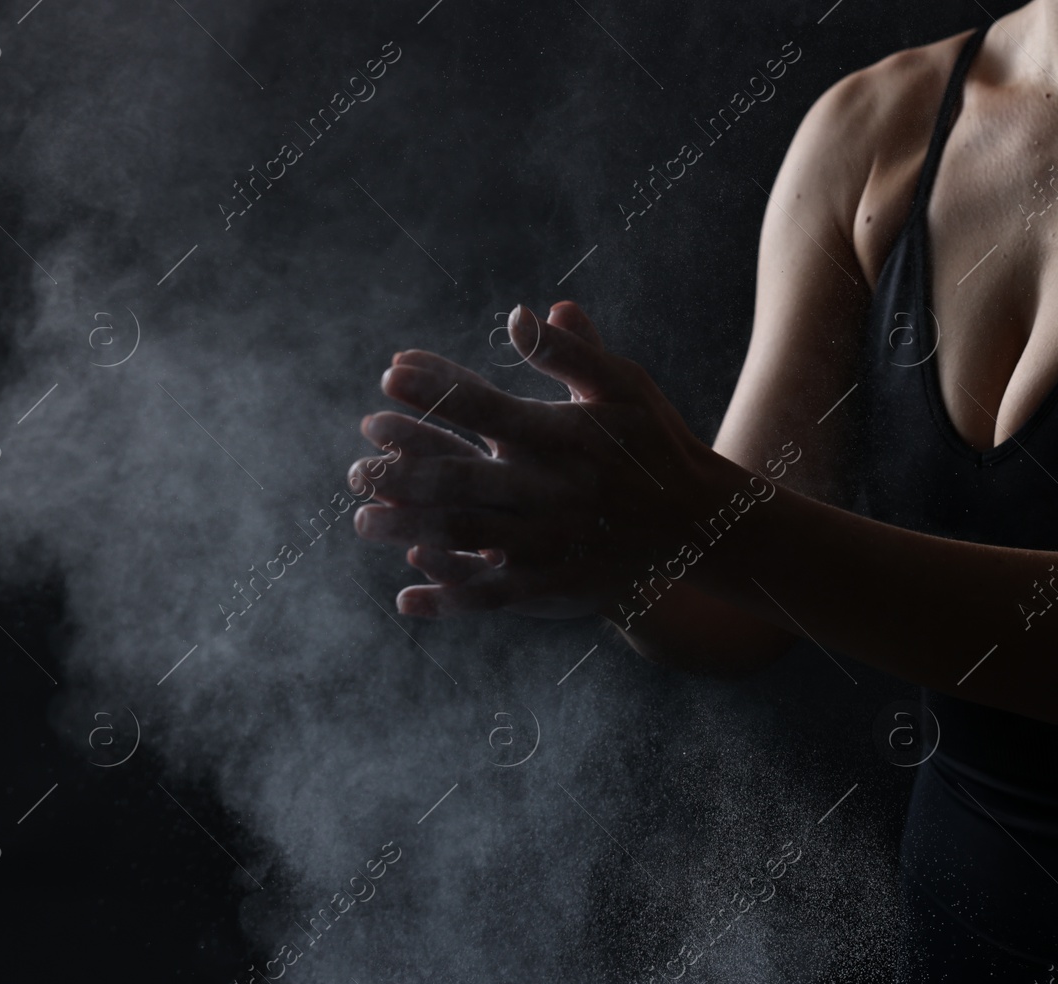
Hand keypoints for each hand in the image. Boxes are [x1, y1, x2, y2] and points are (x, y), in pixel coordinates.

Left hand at [349, 301, 717, 618]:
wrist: (701, 521)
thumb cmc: (654, 442)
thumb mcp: (624, 386)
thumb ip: (572, 352)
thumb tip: (521, 314)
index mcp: (565, 436)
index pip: (487, 407)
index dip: (436, 389)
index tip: (389, 375)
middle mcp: (555, 488)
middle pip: (463, 478)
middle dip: (401, 469)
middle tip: (356, 464)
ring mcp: (555, 539)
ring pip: (469, 536)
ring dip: (409, 528)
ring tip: (362, 519)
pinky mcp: (559, 582)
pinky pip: (495, 593)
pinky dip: (449, 595)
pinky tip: (407, 594)